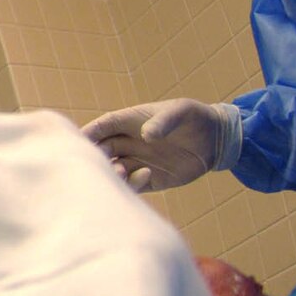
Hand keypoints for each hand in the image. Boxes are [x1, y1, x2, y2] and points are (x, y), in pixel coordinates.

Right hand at [80, 99, 240, 192]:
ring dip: (111, 172)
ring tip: (117, 172)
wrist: (217, 139)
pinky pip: (134, 184)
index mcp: (129, 122)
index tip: (78, 140)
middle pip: (102, 150)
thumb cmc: (195, 118)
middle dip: (96, 156)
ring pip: (114, 170)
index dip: (89, 133)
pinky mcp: (150, 178)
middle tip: (97, 162)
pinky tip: (145, 175)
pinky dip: (134, 183)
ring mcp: (137, 161)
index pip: (102, 127)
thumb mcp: (181, 111)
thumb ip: (163, 120)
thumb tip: (146, 135)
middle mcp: (128, 142)